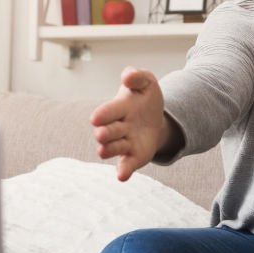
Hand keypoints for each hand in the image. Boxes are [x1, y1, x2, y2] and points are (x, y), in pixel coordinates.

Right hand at [90, 66, 168, 181]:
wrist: (157, 119)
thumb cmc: (146, 99)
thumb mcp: (147, 83)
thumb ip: (138, 77)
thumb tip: (128, 76)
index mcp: (119, 108)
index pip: (108, 111)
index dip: (103, 114)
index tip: (96, 118)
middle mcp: (118, 127)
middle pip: (108, 132)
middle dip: (105, 133)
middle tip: (101, 134)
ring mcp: (125, 143)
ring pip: (114, 148)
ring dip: (109, 150)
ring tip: (103, 151)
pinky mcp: (134, 157)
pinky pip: (127, 164)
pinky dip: (123, 170)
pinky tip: (122, 176)